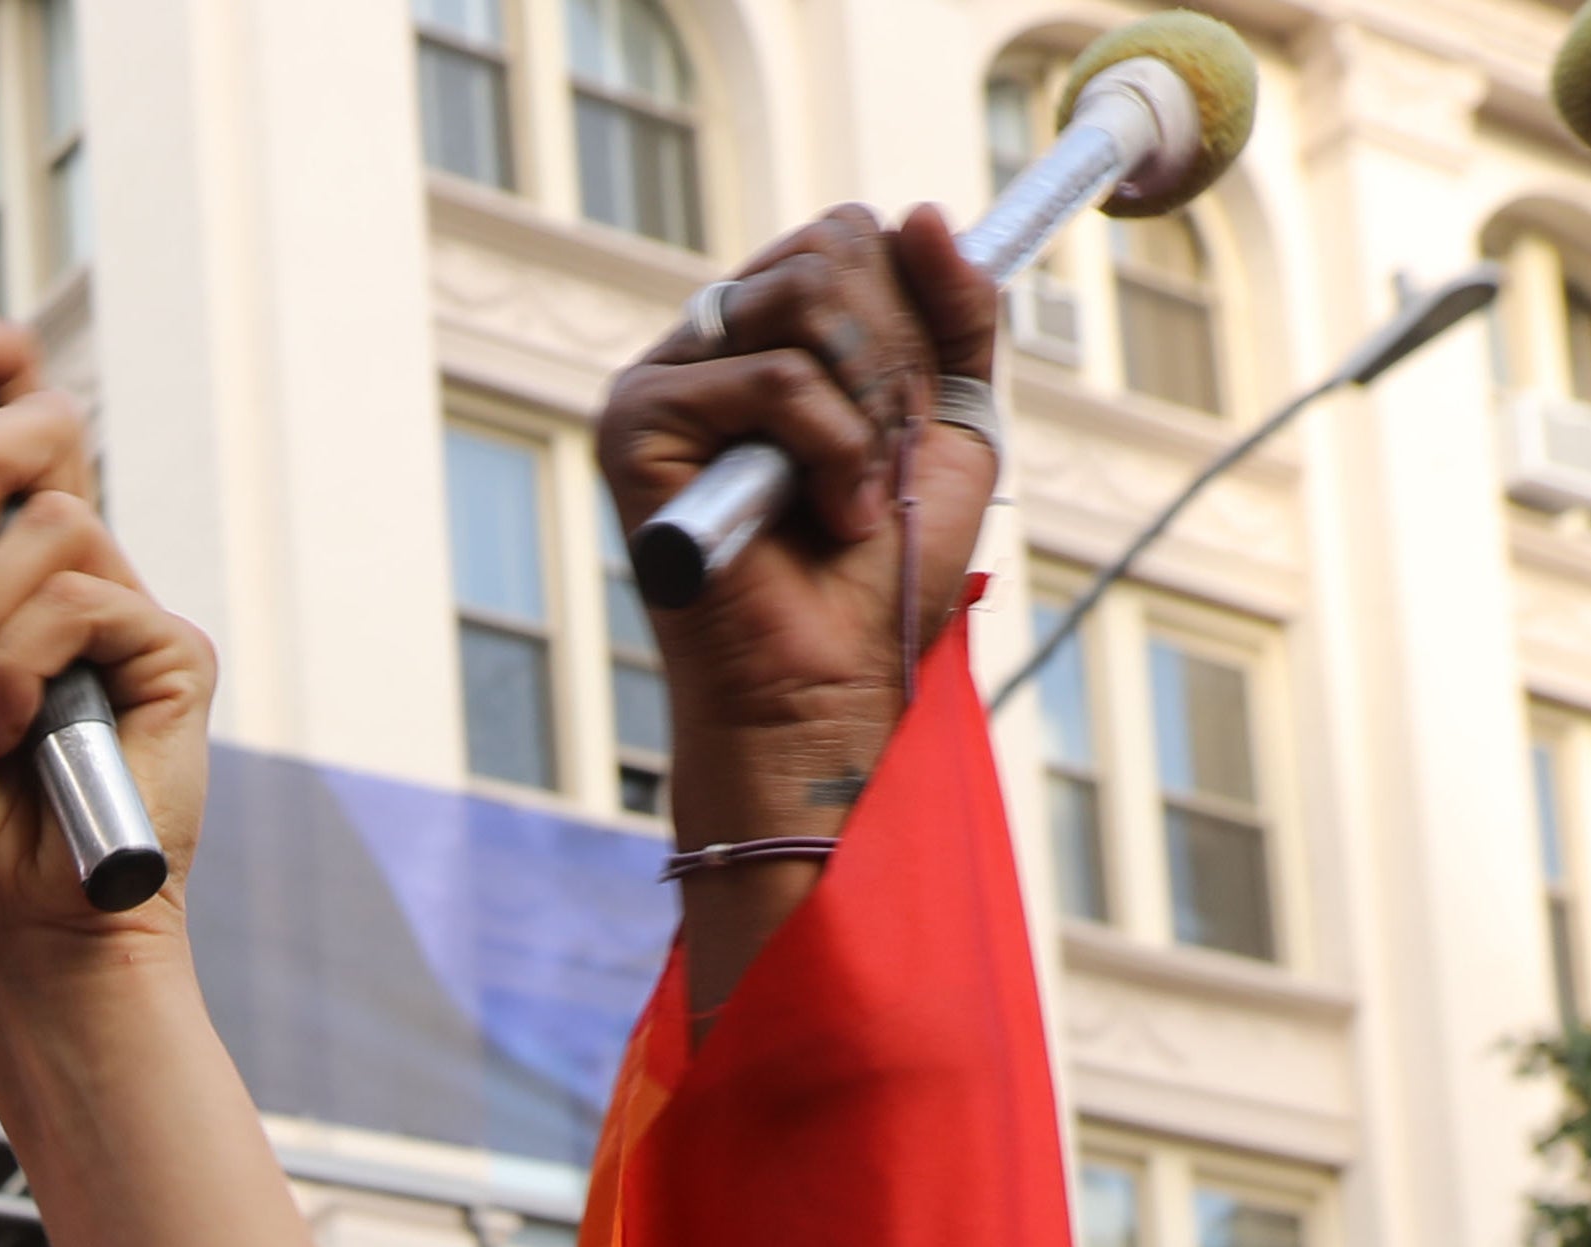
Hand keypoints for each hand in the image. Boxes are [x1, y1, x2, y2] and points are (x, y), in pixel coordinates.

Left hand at [0, 323, 213, 982]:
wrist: (10, 931)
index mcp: (9, 582)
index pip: (19, 443)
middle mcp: (78, 584)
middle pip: (50, 432)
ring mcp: (128, 617)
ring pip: (52, 525)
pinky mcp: (173, 656)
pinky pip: (85, 599)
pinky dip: (21, 669)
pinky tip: (20, 740)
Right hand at [592, 210, 1006, 852]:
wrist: (828, 689)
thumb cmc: (881, 577)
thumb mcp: (953, 421)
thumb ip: (956, 313)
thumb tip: (918, 213)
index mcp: (769, 336)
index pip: (848, 237)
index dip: (910, 313)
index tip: (912, 414)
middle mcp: (708, 346)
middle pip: (830, 248)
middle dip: (892, 363)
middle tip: (879, 463)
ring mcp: (662, 381)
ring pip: (807, 297)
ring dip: (866, 409)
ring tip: (851, 496)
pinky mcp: (634, 424)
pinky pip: (774, 376)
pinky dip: (829, 447)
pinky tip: (821, 516)